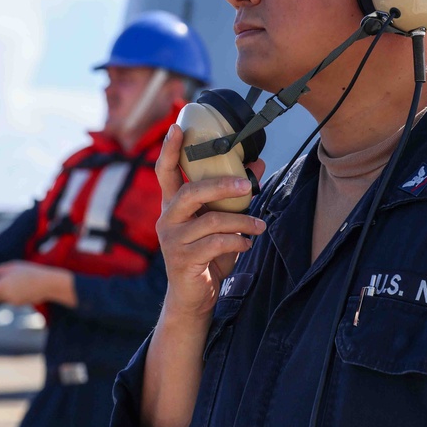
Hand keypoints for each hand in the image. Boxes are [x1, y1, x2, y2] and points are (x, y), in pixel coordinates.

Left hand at [0, 260, 75, 306]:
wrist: (46, 283)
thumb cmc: (30, 272)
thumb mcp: (13, 266)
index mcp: (1, 286)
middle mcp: (5, 296)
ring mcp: (13, 302)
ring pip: (3, 298)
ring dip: (4, 293)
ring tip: (12, 281)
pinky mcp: (21, 304)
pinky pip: (12, 300)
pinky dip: (13, 295)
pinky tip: (21, 286)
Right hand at [156, 124, 265, 320]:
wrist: (194, 300)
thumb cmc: (207, 257)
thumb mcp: (221, 224)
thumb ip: (234, 197)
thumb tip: (258, 165)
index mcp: (173, 206)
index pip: (166, 171)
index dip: (171, 149)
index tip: (178, 127)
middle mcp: (167, 219)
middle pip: (191, 190)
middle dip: (221, 184)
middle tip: (247, 184)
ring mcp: (172, 240)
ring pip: (211, 220)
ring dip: (242, 221)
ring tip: (259, 226)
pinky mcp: (182, 259)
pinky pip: (216, 244)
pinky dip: (238, 242)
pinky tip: (247, 244)